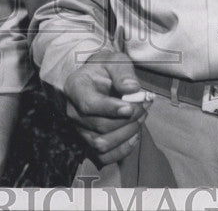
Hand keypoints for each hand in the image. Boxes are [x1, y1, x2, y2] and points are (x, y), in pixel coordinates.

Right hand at [62, 51, 148, 165]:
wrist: (98, 81)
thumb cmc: (106, 70)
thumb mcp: (115, 61)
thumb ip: (123, 73)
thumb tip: (133, 89)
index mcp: (75, 88)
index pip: (88, 104)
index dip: (110, 109)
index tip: (130, 107)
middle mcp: (73, 112)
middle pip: (100, 126)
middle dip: (127, 120)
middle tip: (144, 107)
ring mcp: (79, 130)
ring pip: (102, 144)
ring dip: (126, 134)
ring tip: (141, 118)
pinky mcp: (88, 144)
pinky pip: (104, 157)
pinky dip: (123, 150)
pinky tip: (135, 135)